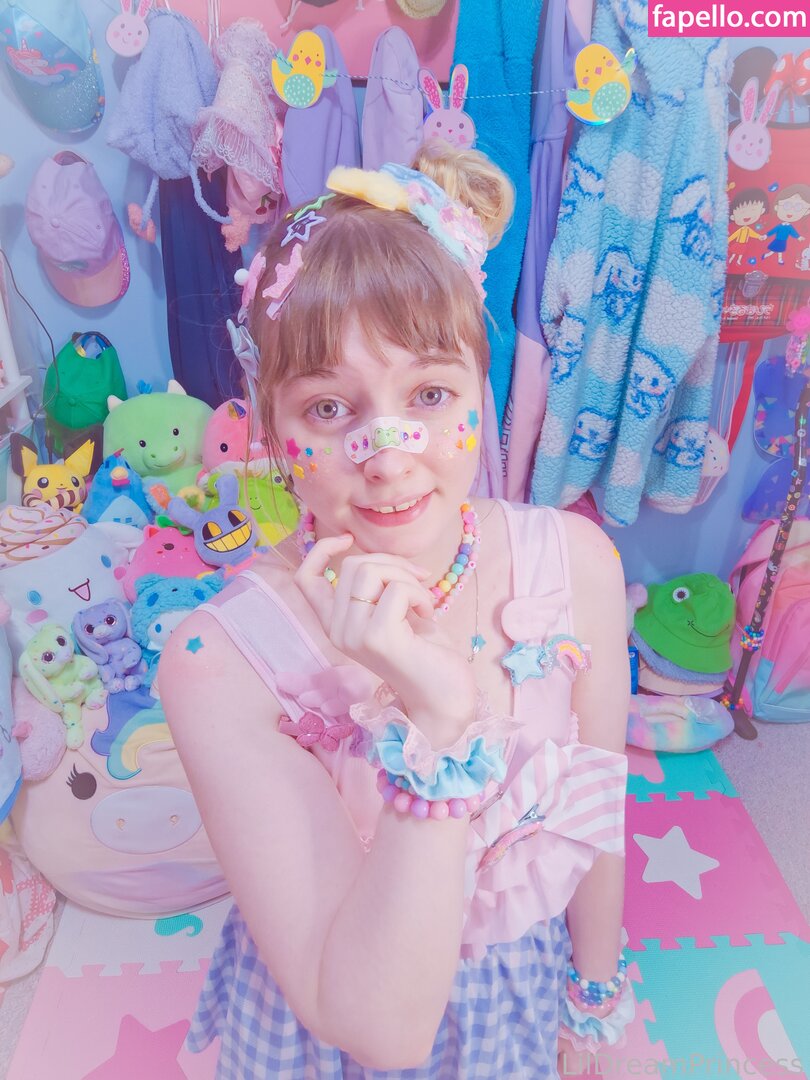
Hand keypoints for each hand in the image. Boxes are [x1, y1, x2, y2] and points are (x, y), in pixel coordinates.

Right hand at [294, 534, 477, 744]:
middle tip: (417, 582)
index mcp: (335, 624)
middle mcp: (337, 631)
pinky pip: (397, 589)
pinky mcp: (377, 638)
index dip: (321, 550)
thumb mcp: (392, 610)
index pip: (305, 578)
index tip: (348, 539)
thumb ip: (377, 586)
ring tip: (423, 601)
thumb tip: (379, 556)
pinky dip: (421, 594)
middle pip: (351, 565)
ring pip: (371, 571)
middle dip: (391, 563)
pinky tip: (428, 615)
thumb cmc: (424, 651)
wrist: (444, 696)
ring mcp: (354, 635)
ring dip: (407, 577)